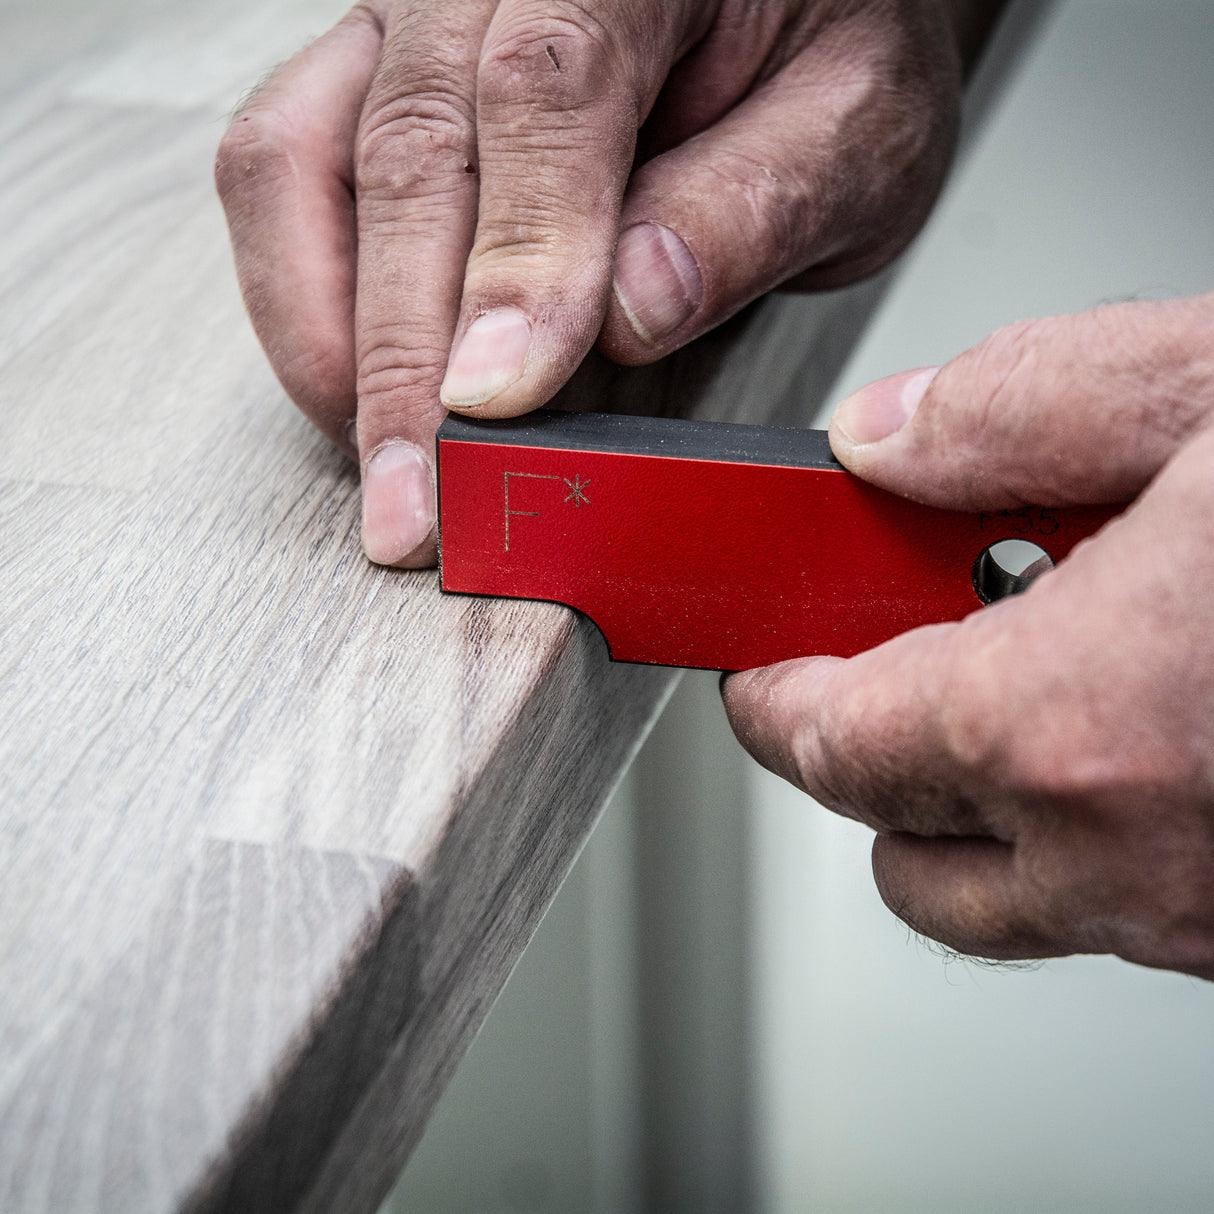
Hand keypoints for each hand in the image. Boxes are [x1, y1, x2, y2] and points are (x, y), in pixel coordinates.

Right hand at [216, 0, 975, 566]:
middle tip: (421, 503)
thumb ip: (752, 206)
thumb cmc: (823, 51)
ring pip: (297, 163)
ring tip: (385, 467)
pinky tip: (357, 392)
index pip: (546, 90)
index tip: (500, 404)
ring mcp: (411, 25)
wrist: (777, 6)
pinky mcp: (367, 83)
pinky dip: (306, 301)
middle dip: (403, 357)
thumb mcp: (854, 129)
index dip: (516, 261)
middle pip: (407, 148)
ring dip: (331, 338)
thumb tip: (628, 310)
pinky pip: (281, 177)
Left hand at [723, 294, 1213, 979]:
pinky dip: (1104, 822)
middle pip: (902, 854)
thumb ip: (1013, 410)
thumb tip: (888, 444)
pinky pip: (1135, 906)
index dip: (774, 698)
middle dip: (869, 763)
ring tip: (1034, 673)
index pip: (830, 744)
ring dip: (988, 804)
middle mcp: (1142, 859)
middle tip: (884, 666)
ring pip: (1018, 902)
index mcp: (1079, 724)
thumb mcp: (1211, 386)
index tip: (760, 666)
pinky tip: (1158, 713)